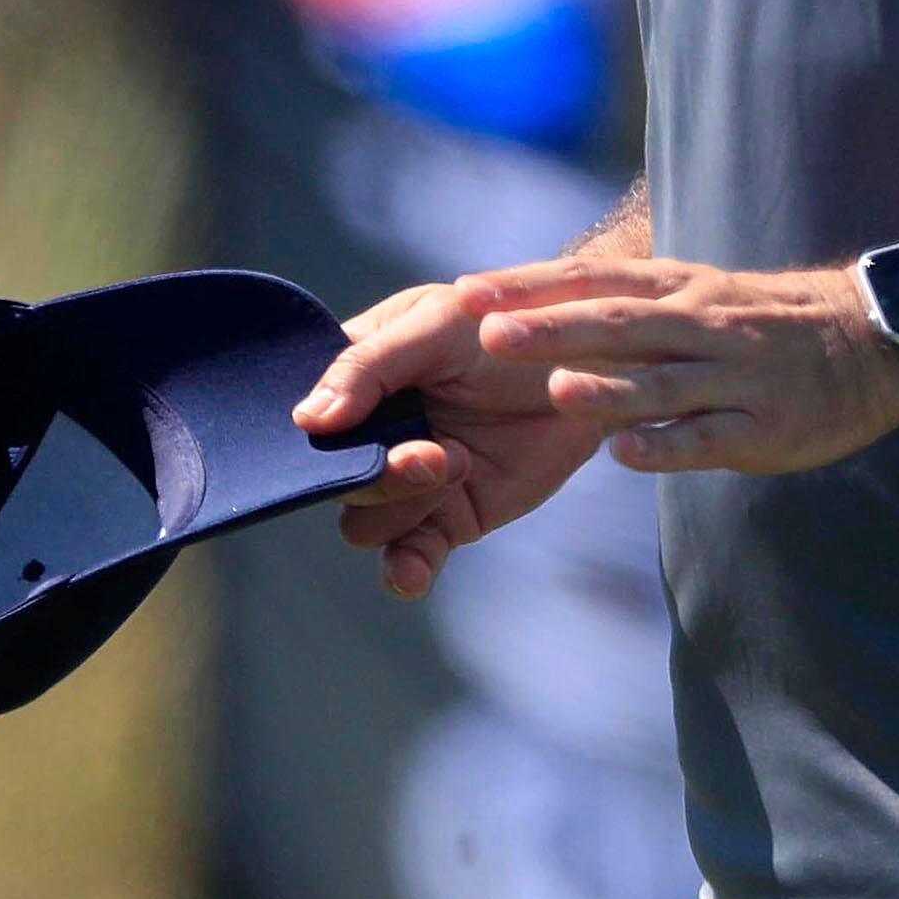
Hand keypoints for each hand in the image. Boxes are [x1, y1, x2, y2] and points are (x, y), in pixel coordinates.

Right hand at [293, 280, 611, 600]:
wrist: (592, 364)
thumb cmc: (510, 326)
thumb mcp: (436, 324)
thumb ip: (368, 366)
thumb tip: (306, 421)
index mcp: (358, 378)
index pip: (308, 418)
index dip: (317, 434)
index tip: (336, 428)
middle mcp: (376, 435)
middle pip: (336, 481)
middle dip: (375, 475)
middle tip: (429, 453)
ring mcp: (412, 481)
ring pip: (366, 523)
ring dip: (402, 506)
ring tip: (456, 463)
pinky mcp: (452, 517)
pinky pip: (410, 558)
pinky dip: (405, 572)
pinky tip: (413, 573)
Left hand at [456, 254, 898, 474]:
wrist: (868, 341)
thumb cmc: (762, 324)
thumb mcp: (696, 294)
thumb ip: (625, 304)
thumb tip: (534, 309)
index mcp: (678, 289)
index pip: (592, 280)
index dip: (528, 287)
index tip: (466, 292)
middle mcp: (701, 323)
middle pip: (618, 323)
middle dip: (552, 328)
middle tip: (487, 332)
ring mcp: (735, 376)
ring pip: (662, 380)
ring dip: (608, 386)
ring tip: (554, 391)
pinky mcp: (765, 427)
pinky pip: (709, 437)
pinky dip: (667, 444)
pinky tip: (626, 454)